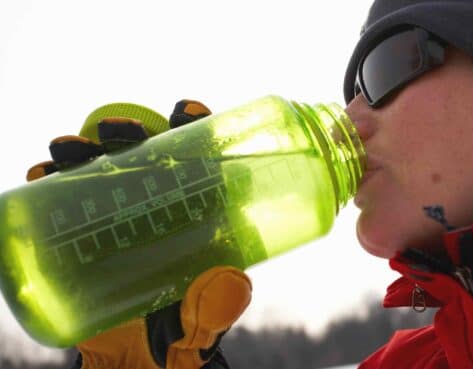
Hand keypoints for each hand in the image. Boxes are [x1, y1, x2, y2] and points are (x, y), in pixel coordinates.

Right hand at [27, 100, 251, 368]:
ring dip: (84, 149)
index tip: (183, 112)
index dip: (195, 126)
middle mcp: (160, 205)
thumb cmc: (182, 329)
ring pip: (103, 167)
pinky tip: (42, 174)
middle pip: (147, 153)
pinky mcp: (87, 231)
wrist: (137, 356)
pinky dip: (51, 180)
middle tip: (116, 132)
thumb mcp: (206, 318)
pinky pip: (66, 196)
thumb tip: (226, 280)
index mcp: (198, 213)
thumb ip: (218, 304)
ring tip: (67, 147)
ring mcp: (121, 214)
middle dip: (130, 132)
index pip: (200, 157)